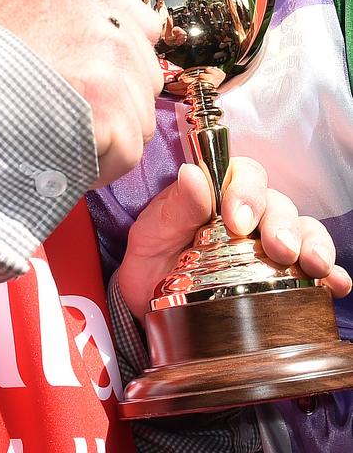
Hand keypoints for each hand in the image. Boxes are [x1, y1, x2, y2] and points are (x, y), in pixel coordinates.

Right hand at [0, 0, 163, 183]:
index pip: (141, 24)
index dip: (116, 56)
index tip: (84, 71)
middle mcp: (108, 17)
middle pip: (145, 71)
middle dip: (117, 96)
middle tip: (72, 107)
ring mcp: (115, 65)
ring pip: (141, 112)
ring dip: (111, 131)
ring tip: (67, 133)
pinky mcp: (116, 113)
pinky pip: (130, 148)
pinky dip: (105, 162)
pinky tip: (72, 155)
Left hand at [118, 158, 351, 322]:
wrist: (151, 310)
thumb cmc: (153, 262)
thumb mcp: (151, 233)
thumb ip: (174, 207)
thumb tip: (193, 176)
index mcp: (218, 192)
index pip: (244, 174)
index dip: (246, 191)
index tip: (236, 219)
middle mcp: (251, 213)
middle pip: (278, 203)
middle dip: (282, 224)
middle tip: (277, 247)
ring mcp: (270, 244)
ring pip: (303, 231)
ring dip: (312, 244)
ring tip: (314, 265)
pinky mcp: (286, 278)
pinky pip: (317, 269)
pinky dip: (330, 274)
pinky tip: (334, 284)